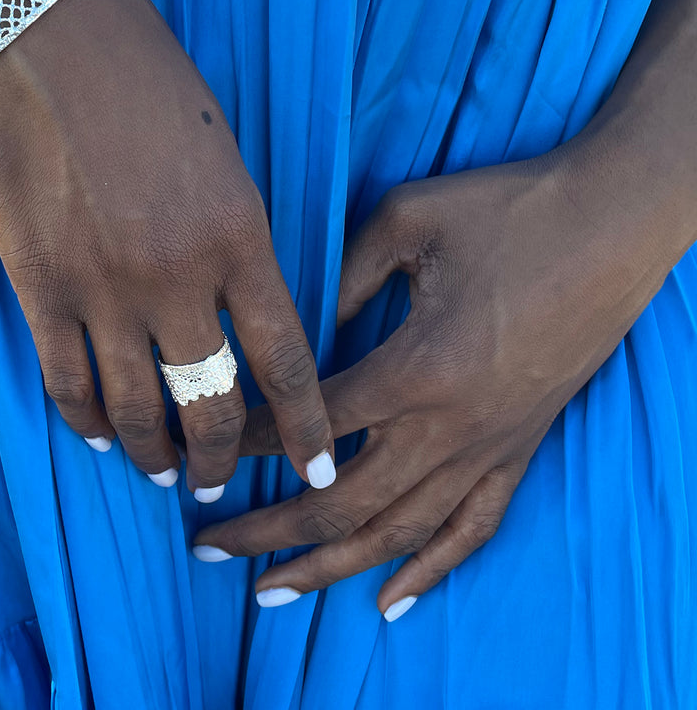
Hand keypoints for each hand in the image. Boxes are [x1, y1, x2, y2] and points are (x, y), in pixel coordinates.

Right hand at [0, 0, 334, 498]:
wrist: (46, 37)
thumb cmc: (143, 78)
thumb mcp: (220, 153)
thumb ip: (232, 236)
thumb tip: (232, 302)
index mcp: (239, 236)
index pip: (286, 359)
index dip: (306, 428)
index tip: (318, 470)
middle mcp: (177, 277)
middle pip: (210, 403)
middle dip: (220, 456)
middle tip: (217, 478)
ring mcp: (102, 287)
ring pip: (136, 409)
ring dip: (152, 454)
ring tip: (159, 473)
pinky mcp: (37, 284)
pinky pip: (66, 380)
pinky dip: (86, 420)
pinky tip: (99, 434)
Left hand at [192, 136, 683, 611]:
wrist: (612, 226)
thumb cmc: (507, 210)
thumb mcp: (406, 221)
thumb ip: (342, 276)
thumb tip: (296, 322)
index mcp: (414, 369)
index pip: (308, 423)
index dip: (247, 440)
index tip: (201, 447)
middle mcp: (449, 428)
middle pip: (339, 503)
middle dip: (266, 533)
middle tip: (204, 546)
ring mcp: (489, 448)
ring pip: (398, 535)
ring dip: (328, 569)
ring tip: (269, 593)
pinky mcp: (520, 450)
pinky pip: (472, 530)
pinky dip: (429, 573)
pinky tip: (388, 603)